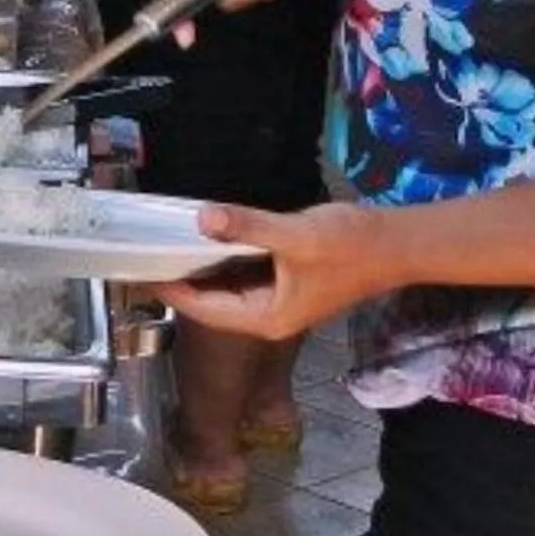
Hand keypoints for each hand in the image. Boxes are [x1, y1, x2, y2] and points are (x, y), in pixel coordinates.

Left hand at [152, 201, 398, 342]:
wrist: (398, 244)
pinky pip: (243, 273)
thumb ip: (247, 227)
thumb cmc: (351, 245)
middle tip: (142, 251)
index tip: (137, 271)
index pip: (204, 307)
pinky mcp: (285, 282)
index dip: (170, 289)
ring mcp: (278, 300)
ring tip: (162, 242)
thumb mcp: (294, 235)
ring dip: (200, 266)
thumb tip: (202, 219)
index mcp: (266, 316)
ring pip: (226, 286)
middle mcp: (267, 315)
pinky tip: (205, 236)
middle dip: (179, 278)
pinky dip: (223, 258)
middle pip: (211, 301)